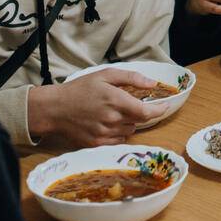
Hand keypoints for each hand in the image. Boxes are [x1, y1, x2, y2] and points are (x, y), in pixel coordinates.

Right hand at [27, 69, 170, 145]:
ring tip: (111, 113)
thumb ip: (131, 78)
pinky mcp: (97, 144)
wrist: (55, 109)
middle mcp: (112, 120)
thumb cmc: (80, 89)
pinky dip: (118, 133)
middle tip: (124, 104)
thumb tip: (153, 84)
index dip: (159, 111)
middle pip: (138, 121)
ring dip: (127, 123)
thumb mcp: (105, 75)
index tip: (165, 106)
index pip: (146, 112)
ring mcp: (104, 134)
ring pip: (129, 131)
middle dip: (137, 113)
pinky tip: (106, 124)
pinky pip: (118, 140)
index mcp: (116, 101)